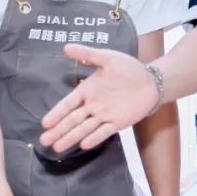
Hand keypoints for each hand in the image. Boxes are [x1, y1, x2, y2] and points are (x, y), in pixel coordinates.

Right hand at [40, 44, 158, 152]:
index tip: (45, 123)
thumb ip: (87, 55)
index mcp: (87, 90)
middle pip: (72, 120)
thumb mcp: (108, 57)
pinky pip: (104, 132)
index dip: (56, 114)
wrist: (152, 81)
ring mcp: (104, 115)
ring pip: (84, 129)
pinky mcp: (118, 123)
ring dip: (71, 138)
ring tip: (57, 148)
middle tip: (44, 141)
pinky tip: (83, 145)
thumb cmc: (129, 68)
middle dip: (58, 131)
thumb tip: (66, 47)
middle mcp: (92, 105)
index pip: (67, 104)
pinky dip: (94, 138)